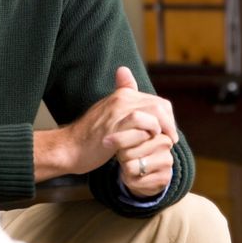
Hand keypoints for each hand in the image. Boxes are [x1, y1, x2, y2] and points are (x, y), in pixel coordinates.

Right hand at [33, 67, 176, 180]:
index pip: (158, 102)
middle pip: (159, 105)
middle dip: (169, 124)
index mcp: (122, 95)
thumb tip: (142, 108)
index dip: (168, 118)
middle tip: (170, 140)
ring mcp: (116, 112)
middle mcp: (120, 99)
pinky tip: (147, 144)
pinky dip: (148, 134)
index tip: (168, 133)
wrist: (71, 147)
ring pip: (152, 111)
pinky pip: (140, 123)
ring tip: (162, 143)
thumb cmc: (92, 135)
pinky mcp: (113, 127)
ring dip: (162, 128)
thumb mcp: (110, 116)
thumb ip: (126, 109)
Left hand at [104, 122, 173, 197]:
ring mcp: (167, 161)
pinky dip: (130, 181)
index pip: (130, 132)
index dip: (117, 141)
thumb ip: (118, 135)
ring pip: (130, 167)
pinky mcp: (164, 178)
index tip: (113, 143)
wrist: (144, 174)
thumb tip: (105, 141)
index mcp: (155, 128)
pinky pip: (135, 181)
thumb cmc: (131, 152)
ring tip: (132, 167)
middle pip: (127, 151)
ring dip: (125, 170)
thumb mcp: (125, 139)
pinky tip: (137, 178)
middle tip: (128, 157)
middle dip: (122, 157)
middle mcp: (164, 142)